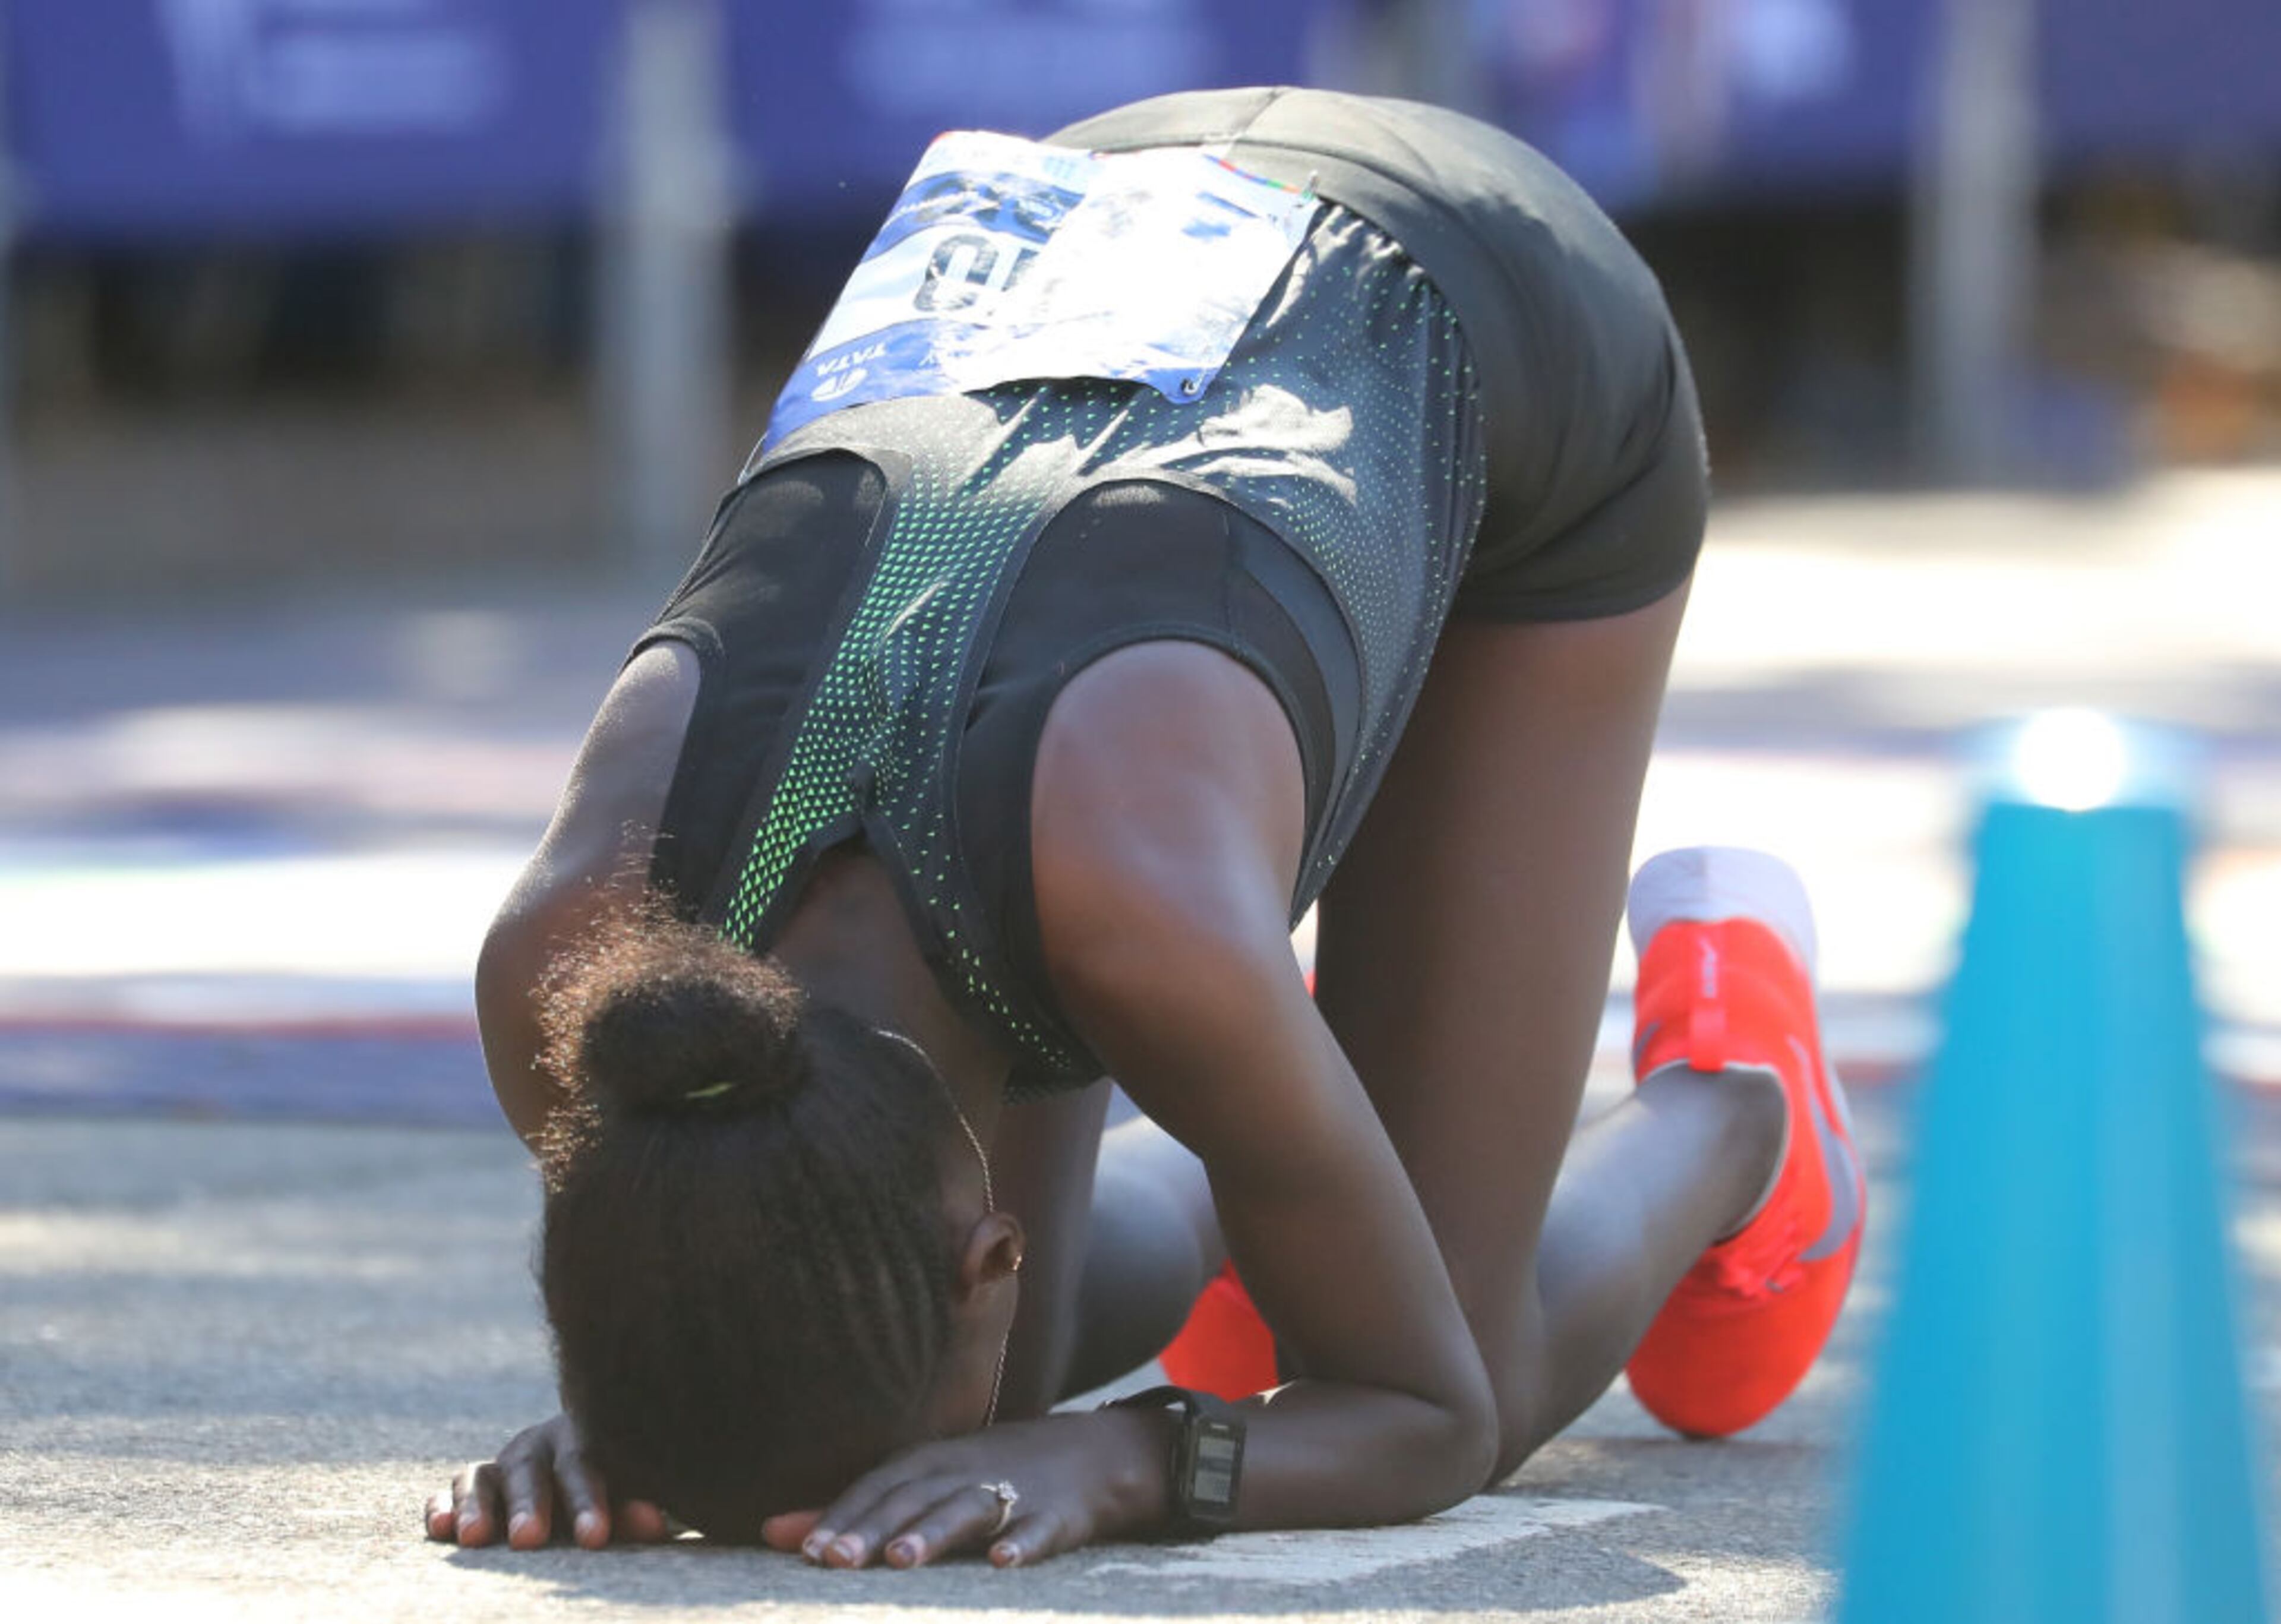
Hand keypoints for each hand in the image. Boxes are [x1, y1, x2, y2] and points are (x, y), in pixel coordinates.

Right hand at [424, 1411, 670, 1549]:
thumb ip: (635, 1509)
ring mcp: (499, 1466)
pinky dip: (441, 1508)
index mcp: (584, 1439)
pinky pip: (448, 1494)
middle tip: (529, 1539)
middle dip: (529, 1506)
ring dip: (477, 1507)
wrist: (586, 1462)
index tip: (594, 1537)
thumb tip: (655, 1525)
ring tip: (475, 1538)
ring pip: (481, 1478)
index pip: (585, 1467)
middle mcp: (536, 1448)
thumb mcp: (628, 1493)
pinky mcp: (469, 1487)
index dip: (589, 1502)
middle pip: (530, 1472)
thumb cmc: (617, 1482)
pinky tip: (440, 1530)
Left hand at [763, 1410, 1166, 1568]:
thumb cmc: (990, 1474)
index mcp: (932, 1460)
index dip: (845, 1515)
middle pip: (915, 1498)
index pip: (879, 1484)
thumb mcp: (925, 1481)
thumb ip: (854, 1511)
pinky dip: (1022, 1544)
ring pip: (969, 1510)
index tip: (808, 1550)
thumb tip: (773, 1533)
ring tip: (901, 1560)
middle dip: (874, 1528)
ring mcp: (1015, 1490)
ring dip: (934, 1533)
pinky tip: (1003, 1563)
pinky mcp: (1058, 1514)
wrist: (1092, 1454)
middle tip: (836, 1560)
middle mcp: (966, 1469)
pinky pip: (1039, 1530)